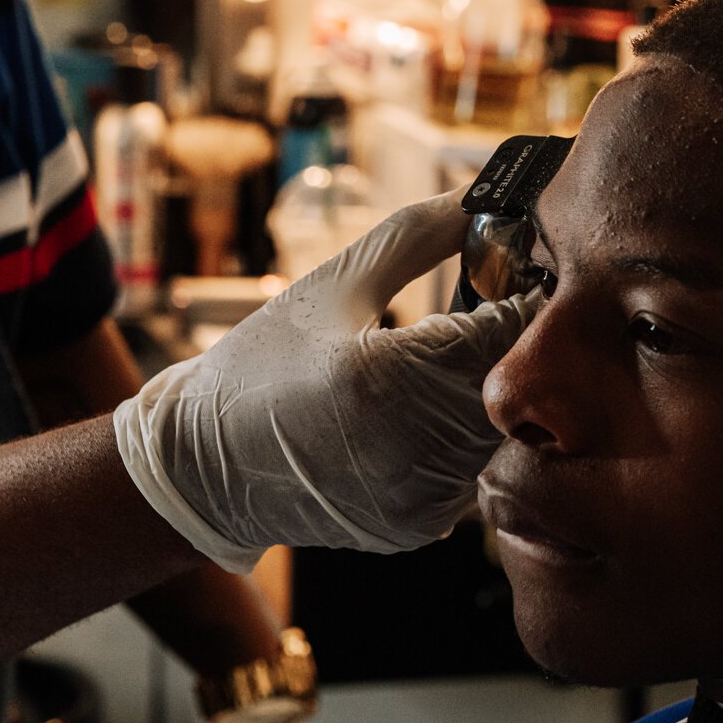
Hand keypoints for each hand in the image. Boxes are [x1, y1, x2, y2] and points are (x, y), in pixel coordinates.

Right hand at [115, 190, 539, 570]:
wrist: (200, 468)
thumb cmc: (262, 363)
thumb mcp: (333, 285)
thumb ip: (417, 236)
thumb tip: (481, 195)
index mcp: (386, 379)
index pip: (504, 331)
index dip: (521, 297)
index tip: (520, 274)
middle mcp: (409, 449)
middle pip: (510, 382)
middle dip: (512, 344)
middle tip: (500, 311)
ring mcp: (418, 498)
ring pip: (498, 430)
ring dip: (490, 391)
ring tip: (458, 360)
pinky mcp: (418, 527)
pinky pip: (472, 469)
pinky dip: (464, 437)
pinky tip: (431, 412)